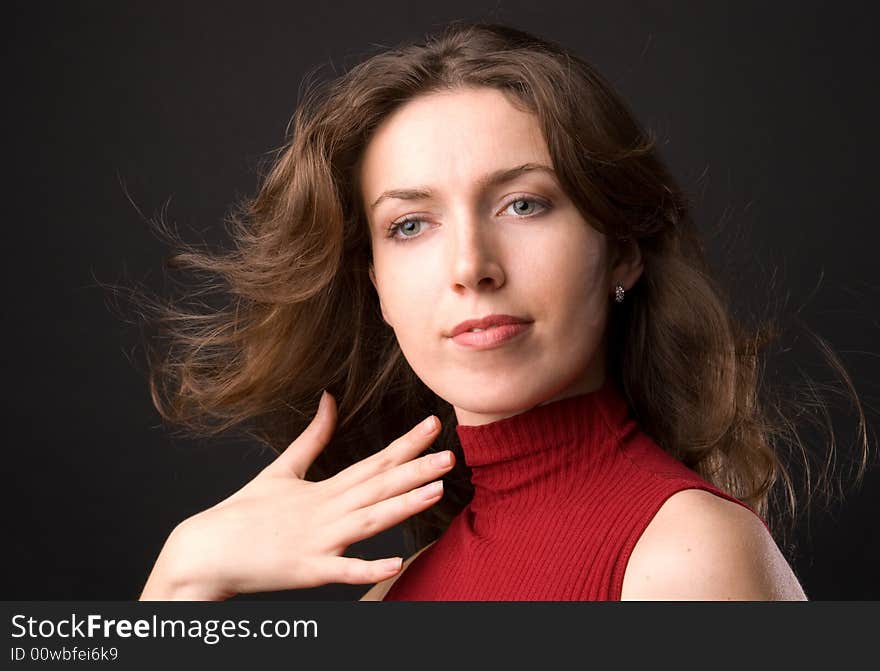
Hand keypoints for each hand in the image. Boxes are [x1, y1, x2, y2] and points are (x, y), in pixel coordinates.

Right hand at [139, 390, 453, 599]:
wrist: (207, 551)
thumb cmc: (245, 512)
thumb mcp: (281, 469)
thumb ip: (313, 437)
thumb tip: (329, 399)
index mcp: (324, 489)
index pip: (374, 462)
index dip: (406, 444)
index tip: (434, 425)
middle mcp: (326, 510)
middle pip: (379, 487)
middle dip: (416, 470)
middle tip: (450, 454)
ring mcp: (318, 540)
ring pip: (369, 521)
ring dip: (403, 506)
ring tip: (435, 491)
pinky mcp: (307, 570)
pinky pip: (342, 570)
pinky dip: (367, 566)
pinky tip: (395, 562)